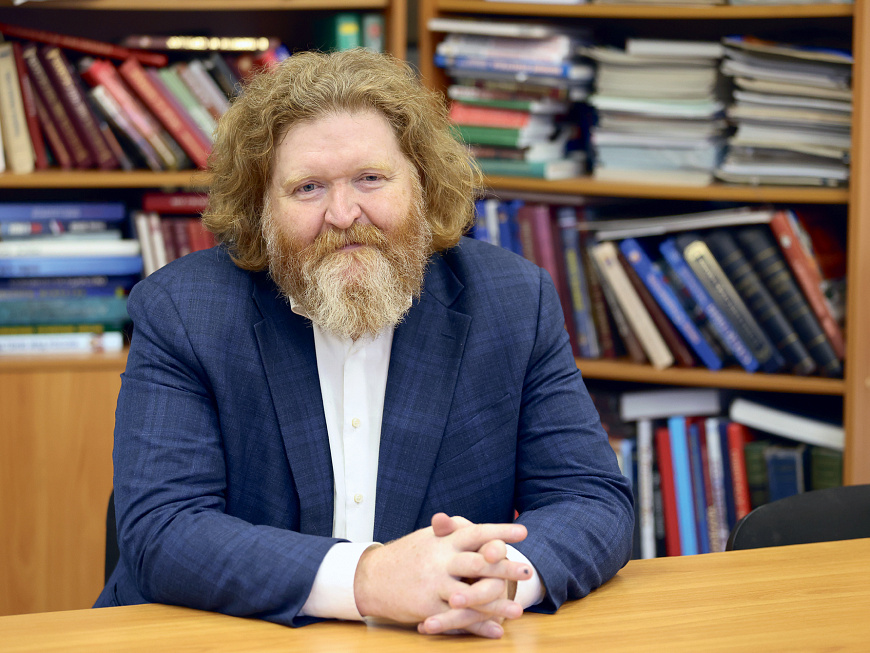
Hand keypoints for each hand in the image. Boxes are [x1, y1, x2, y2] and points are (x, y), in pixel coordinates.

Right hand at [353, 513, 528, 636]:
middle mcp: (440, 561)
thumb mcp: (427, 539)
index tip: (523, 532)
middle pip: (478, 563)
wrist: (371, 578)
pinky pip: (458, 619)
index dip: (500, 531)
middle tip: (527, 570)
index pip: (476, 532)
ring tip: (519, 610)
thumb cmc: (405, 556)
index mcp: (443, 541)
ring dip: (496, 604)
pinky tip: (496, 630)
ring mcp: (434, 585)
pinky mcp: (428, 608)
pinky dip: (478, 626)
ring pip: (470, 596)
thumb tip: (470, 524)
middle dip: (504, 567)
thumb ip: (450, 533)